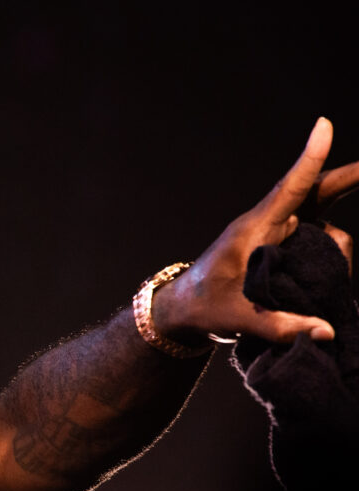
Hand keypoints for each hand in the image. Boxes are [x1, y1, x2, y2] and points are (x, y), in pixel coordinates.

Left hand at [155, 117, 357, 344]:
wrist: (182, 311)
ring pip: (323, 228)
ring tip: (316, 289)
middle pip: (316, 194)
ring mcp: (276, 237)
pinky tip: (324, 284)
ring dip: (334, 251)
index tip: (323, 126)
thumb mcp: (236, 319)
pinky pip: (316, 245)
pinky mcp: (281, 250)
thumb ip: (278, 327)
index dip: (309, 159)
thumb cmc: (202, 307)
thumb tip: (325, 331)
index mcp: (251, 230)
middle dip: (347, 180)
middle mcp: (267, 226)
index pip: (288, 189)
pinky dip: (328, 259)